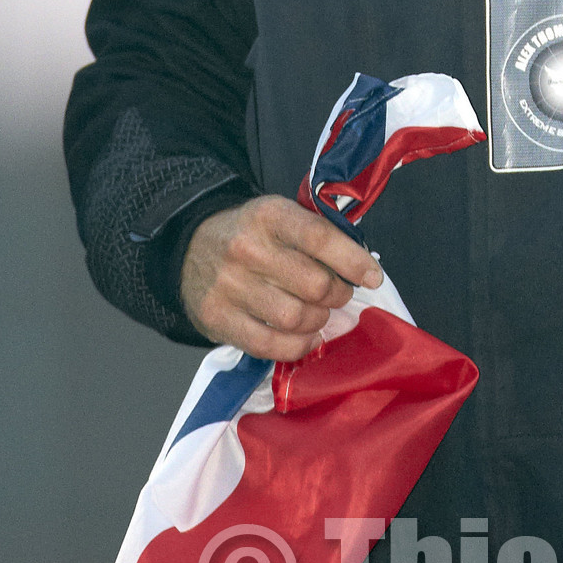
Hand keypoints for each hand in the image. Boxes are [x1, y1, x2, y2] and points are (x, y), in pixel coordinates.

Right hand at [181, 194, 382, 361]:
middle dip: (337, 295)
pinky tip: (307, 338)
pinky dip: (296, 347)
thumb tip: (362, 267)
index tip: (373, 277)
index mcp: (269, 215)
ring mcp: (228, 285)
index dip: (353, 261)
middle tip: (339, 295)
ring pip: (294, 317)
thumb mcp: (280, 215)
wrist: (189, 245)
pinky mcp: (216, 317)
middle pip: (313, 284)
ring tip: (320, 314)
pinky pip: (267, 344)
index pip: (320, 238)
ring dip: (318, 321)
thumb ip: (317, 234)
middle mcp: (247, 248)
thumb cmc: (250, 232)